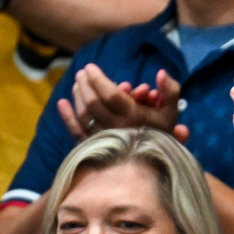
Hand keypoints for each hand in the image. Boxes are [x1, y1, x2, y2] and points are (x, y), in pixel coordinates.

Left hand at [59, 65, 187, 141]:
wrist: (154, 167)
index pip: (110, 94)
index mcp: (134, 116)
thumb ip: (170, 91)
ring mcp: (104, 138)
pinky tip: (62, 102)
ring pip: (85, 114)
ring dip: (78, 96)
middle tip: (82, 73)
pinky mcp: (96, 147)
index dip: (98, 78)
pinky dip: (68, 117)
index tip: (90, 67)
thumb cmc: (163, 136)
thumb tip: (161, 72)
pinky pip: (78, 131)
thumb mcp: (172, 112)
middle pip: (93, 102)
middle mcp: (116, 127)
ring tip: (77, 84)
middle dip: (85, 84)